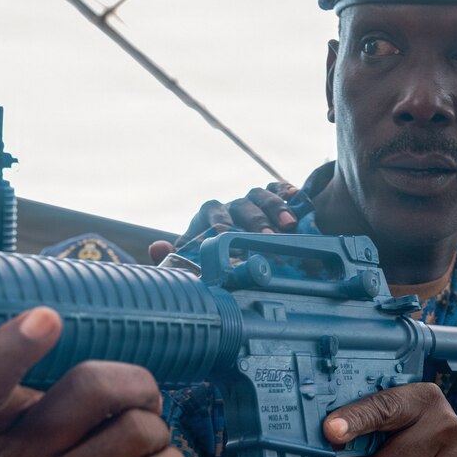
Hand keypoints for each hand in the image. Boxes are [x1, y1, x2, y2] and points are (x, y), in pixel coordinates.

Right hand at [0, 307, 185, 456]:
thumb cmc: (97, 450)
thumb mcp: (74, 412)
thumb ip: (79, 367)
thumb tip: (141, 279)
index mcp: (7, 421)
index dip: (4, 350)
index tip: (46, 317)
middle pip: (90, 386)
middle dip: (139, 386)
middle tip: (141, 405)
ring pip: (137, 430)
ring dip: (159, 432)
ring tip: (142, 450)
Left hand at [148, 183, 300, 263]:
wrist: (242, 263)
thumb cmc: (215, 267)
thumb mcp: (195, 267)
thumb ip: (174, 260)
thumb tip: (157, 248)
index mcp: (207, 220)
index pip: (211, 212)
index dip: (220, 222)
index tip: (228, 237)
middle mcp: (230, 208)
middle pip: (240, 205)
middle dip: (254, 221)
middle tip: (267, 239)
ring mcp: (252, 203)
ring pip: (260, 195)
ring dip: (274, 208)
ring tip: (289, 226)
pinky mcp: (274, 201)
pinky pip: (280, 189)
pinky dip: (288, 193)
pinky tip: (299, 201)